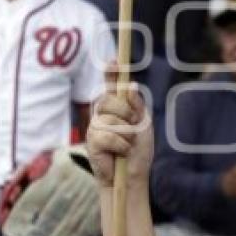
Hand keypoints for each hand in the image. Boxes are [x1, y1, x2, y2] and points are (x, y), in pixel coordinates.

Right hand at [86, 74, 153, 188]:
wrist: (132, 175)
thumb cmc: (138, 149)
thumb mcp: (143, 123)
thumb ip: (137, 104)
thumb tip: (131, 85)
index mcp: (117, 107)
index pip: (112, 85)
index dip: (111, 72)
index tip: (114, 60)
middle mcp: (104, 113)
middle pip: (109, 99)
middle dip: (126, 113)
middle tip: (133, 127)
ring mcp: (96, 126)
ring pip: (111, 120)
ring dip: (127, 134)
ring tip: (127, 144)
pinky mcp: (92, 141)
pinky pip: (108, 136)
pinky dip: (121, 146)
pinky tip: (121, 153)